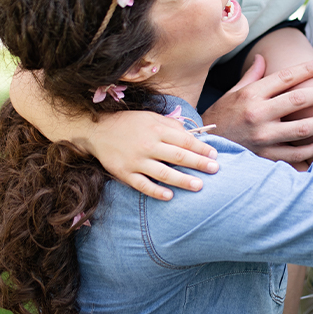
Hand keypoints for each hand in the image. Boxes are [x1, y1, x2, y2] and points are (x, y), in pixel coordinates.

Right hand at [80, 110, 219, 200]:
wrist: (97, 130)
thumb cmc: (129, 123)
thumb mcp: (151, 117)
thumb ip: (171, 125)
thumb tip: (191, 135)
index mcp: (156, 129)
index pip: (184, 140)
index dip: (201, 148)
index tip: (214, 155)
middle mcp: (147, 145)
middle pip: (178, 156)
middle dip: (199, 163)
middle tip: (215, 170)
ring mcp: (136, 160)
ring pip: (163, 173)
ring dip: (182, 180)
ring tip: (199, 186)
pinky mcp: (125, 173)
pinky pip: (143, 185)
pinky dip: (156, 192)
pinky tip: (170, 196)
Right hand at [202, 56, 312, 162]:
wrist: (203, 146)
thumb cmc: (221, 116)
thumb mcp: (232, 93)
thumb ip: (251, 76)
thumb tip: (263, 57)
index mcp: (251, 94)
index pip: (286, 77)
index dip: (307, 69)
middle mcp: (258, 114)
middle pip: (298, 100)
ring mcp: (262, 137)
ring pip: (301, 129)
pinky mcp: (264, 156)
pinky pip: (294, 154)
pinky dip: (311, 149)